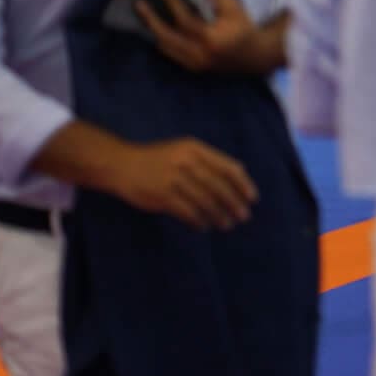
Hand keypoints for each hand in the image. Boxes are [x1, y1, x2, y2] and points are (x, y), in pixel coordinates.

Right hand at [105, 138, 257, 230]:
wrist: (123, 165)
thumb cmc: (159, 159)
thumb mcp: (184, 150)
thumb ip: (209, 160)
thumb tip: (240, 174)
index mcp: (195, 148)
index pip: (227, 166)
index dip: (243, 184)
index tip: (252, 198)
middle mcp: (186, 162)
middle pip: (218, 186)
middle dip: (234, 203)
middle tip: (244, 217)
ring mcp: (173, 179)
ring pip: (204, 201)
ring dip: (218, 215)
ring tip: (226, 225)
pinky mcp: (162, 196)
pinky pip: (187, 212)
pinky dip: (198, 221)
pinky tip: (203, 226)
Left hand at [137, 0, 284, 76]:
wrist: (254, 56)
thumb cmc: (244, 28)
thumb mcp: (234, 7)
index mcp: (212, 39)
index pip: (185, 21)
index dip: (173, 4)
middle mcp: (200, 55)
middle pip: (167, 38)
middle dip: (151, 19)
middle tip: (139, 4)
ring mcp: (194, 64)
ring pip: (165, 47)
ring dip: (153, 30)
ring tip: (144, 13)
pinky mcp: (192, 68)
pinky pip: (170, 54)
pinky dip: (162, 39)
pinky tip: (156, 27)